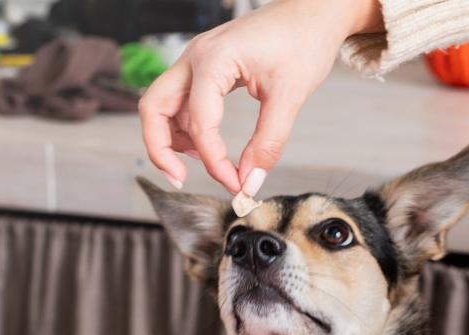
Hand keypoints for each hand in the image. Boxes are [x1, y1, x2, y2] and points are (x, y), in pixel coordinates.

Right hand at [139, 0, 382, 193]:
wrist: (314, 13)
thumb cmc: (304, 39)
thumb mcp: (290, 96)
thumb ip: (268, 142)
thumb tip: (250, 180)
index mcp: (214, 59)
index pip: (199, 122)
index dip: (213, 160)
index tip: (235, 184)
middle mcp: (196, 56)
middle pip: (154, 107)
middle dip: (160, 148)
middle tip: (180, 178)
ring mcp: (197, 59)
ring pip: (161, 104)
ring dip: (171, 137)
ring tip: (202, 163)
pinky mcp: (205, 66)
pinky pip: (179, 99)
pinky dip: (184, 125)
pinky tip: (205, 144)